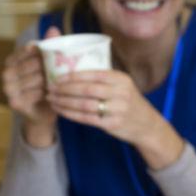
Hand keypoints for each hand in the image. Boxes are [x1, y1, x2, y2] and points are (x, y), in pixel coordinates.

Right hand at [2, 26, 60, 146]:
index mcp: (13, 60)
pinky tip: (52, 93)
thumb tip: (53, 29)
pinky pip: (33, 94)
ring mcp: (8, 88)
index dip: (42, 51)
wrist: (45, 110)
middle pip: (30, 64)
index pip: (26, 49)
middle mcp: (7, 73)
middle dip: (48, 67)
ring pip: (33, 79)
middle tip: (61, 70)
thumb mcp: (50, 64)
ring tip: (58, 81)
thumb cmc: (48, 83)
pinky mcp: (14, 102)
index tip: (54, 54)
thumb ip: (50, 46)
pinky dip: (45, 93)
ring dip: (49, 80)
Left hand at [46, 70, 183, 167]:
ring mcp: (117, 109)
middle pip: (87, 89)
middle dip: (65, 89)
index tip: (56, 77)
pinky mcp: (112, 124)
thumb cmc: (128, 102)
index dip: (73, 76)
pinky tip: (61, 110)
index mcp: (121, 79)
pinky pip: (86, 118)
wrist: (146, 124)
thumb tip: (72, 70)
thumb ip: (103, 79)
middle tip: (50, 88)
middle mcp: (121, 93)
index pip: (93, 74)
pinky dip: (70, 114)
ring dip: (64, 102)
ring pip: (84, 104)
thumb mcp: (123, 85)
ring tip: (51, 100)